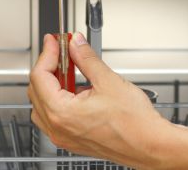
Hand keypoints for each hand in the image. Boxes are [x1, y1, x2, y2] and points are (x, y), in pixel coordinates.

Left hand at [27, 33, 187, 168]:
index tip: (54, 41)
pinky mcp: (72, 140)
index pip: (39, 76)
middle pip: (36, 89)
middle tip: (62, 50)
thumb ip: (86, 59)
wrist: (150, 145)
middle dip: (49, 66)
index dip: (47, 53)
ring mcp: (64, 136)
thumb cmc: (135, 123)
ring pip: (42, 104)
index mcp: (61, 113)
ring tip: (69, 68)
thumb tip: (75, 44)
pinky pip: (54, 117)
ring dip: (52, 83)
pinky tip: (76, 88)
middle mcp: (58, 128)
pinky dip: (59, 99)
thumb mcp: (108, 81)